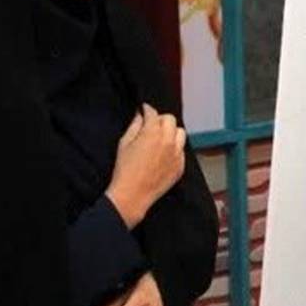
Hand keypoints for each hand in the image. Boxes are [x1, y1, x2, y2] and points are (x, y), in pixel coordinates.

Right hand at [105, 103, 185, 228]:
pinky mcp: (180, 166)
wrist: (132, 195)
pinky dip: (174, 148)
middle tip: (151, 126)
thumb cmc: (124, 170)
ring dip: (171, 132)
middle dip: (160, 120)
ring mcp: (177, 154)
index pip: (153, 113)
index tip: (144, 110)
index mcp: (152, 133)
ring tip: (160, 139)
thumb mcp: (124, 143)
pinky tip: (163, 154)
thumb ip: (134, 126)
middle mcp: (168, 141)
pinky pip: (181, 150)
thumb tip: (140, 116)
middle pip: (170, 120)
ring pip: (180, 133)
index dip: (147, 110)